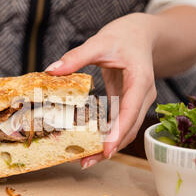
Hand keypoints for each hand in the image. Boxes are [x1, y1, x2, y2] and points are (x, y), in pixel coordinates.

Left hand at [45, 13, 158, 168]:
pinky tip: (91, 144)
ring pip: (127, 130)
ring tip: (85, 160)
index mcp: (140, 80)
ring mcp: (139, 101)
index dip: (118, 132)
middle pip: (130, 128)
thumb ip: (77, 56)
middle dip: (110, 147)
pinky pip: (121, 124)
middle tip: (85, 162)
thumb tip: (51, 71)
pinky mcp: (130, 104)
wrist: (142, 34)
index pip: (130, 111)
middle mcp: (144, 95)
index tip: (105, 149)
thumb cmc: (125, 35)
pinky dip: (108, 136)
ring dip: (109, 146)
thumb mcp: (100, 42)